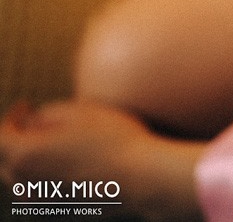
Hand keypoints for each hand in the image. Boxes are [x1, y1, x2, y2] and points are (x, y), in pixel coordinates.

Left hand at [0, 100, 202, 220]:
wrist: (139, 177)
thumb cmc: (112, 139)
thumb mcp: (78, 111)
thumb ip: (46, 114)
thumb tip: (32, 121)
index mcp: (27, 156)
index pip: (1, 137)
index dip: (10, 117)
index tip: (26, 103)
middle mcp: (28, 184)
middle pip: (7, 160)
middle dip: (14, 137)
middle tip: (31, 118)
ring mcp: (43, 200)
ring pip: (20, 179)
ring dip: (25, 157)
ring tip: (45, 138)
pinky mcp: (59, 208)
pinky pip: (37, 191)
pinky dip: (39, 174)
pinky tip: (60, 160)